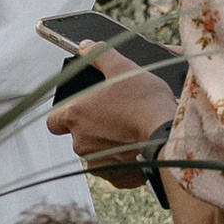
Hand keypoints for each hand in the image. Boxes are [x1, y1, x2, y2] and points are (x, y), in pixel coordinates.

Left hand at [46, 59, 175, 189]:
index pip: (53, 120)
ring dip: (107, 143)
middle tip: (114, 115)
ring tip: (129, 130)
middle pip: (77, 135)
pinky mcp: (115, 177)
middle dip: (92, 126)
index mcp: (75, 116)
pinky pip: (113, 168)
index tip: (81, 109)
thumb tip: (85, 46)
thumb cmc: (145, 102)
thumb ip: (99, 55)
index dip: (65, 114)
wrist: (169, 135)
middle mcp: (80, 143)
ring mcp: (97, 163)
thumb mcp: (122, 68)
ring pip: (95, 152)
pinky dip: (122, 159)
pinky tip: (136, 147)